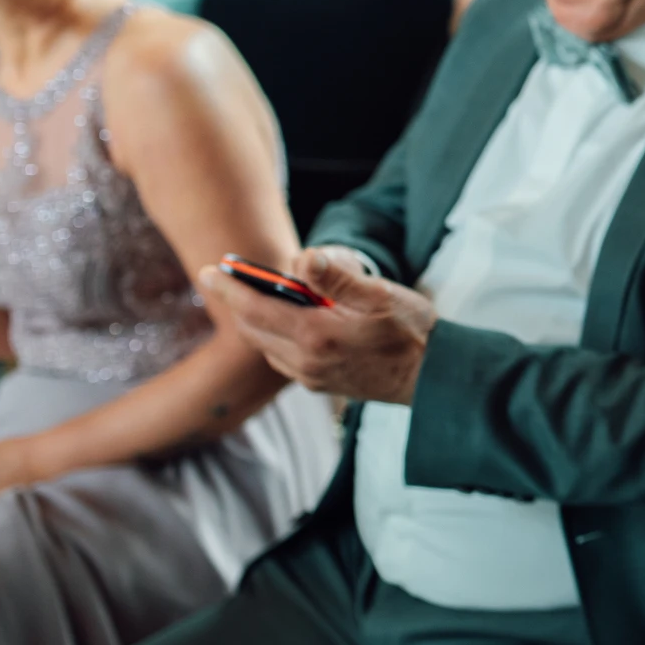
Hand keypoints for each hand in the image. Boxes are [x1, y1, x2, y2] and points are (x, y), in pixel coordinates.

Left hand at [196, 247, 436, 403]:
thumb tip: (300, 259)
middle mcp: (307, 361)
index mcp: (317, 335)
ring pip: (266, 346)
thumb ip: (338, 277)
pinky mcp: (322, 385)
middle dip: (235, 302)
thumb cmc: (413, 332)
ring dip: (253, 321)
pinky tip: (281, 326)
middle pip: (254, 329)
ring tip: (247, 298)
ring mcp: (313, 376)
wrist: (435, 378)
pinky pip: (283, 359)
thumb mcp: (381, 295)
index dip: (229, 288)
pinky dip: (272, 338)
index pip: (256, 308)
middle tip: (220, 278)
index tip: (209, 269)